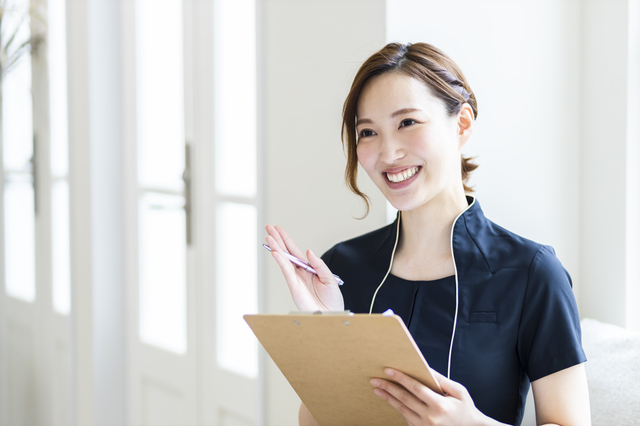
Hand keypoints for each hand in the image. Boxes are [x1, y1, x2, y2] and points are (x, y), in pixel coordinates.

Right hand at [265, 225, 343, 311]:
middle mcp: (299, 272)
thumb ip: (319, 264)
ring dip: (276, 248)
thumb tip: (308, 251)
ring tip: (268, 236)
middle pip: (286, 252)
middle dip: (277, 240)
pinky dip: (281, 261)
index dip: (286, 240)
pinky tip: (276, 252)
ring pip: (283, 260)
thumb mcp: (329, 278)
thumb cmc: (332, 300)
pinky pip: (286, 272)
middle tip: (268, 227)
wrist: (331, 315)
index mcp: (308, 269)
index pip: (294, 251)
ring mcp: (295, 279)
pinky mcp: (294, 287)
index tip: (278, 229)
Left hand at [370, 368, 492, 425]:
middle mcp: (430, 417)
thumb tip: (426, 368)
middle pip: (404, 399)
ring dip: (388, 398)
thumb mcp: (459, 391)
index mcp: (439, 405)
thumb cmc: (466, 409)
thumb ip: (441, 380)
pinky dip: (398, 408)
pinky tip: (390, 400)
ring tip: (377, 389)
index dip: (400, 378)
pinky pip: (406, 418)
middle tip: (375, 380)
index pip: (415, 388)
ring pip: (402, 410)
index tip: (388, 370)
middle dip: (388, 388)